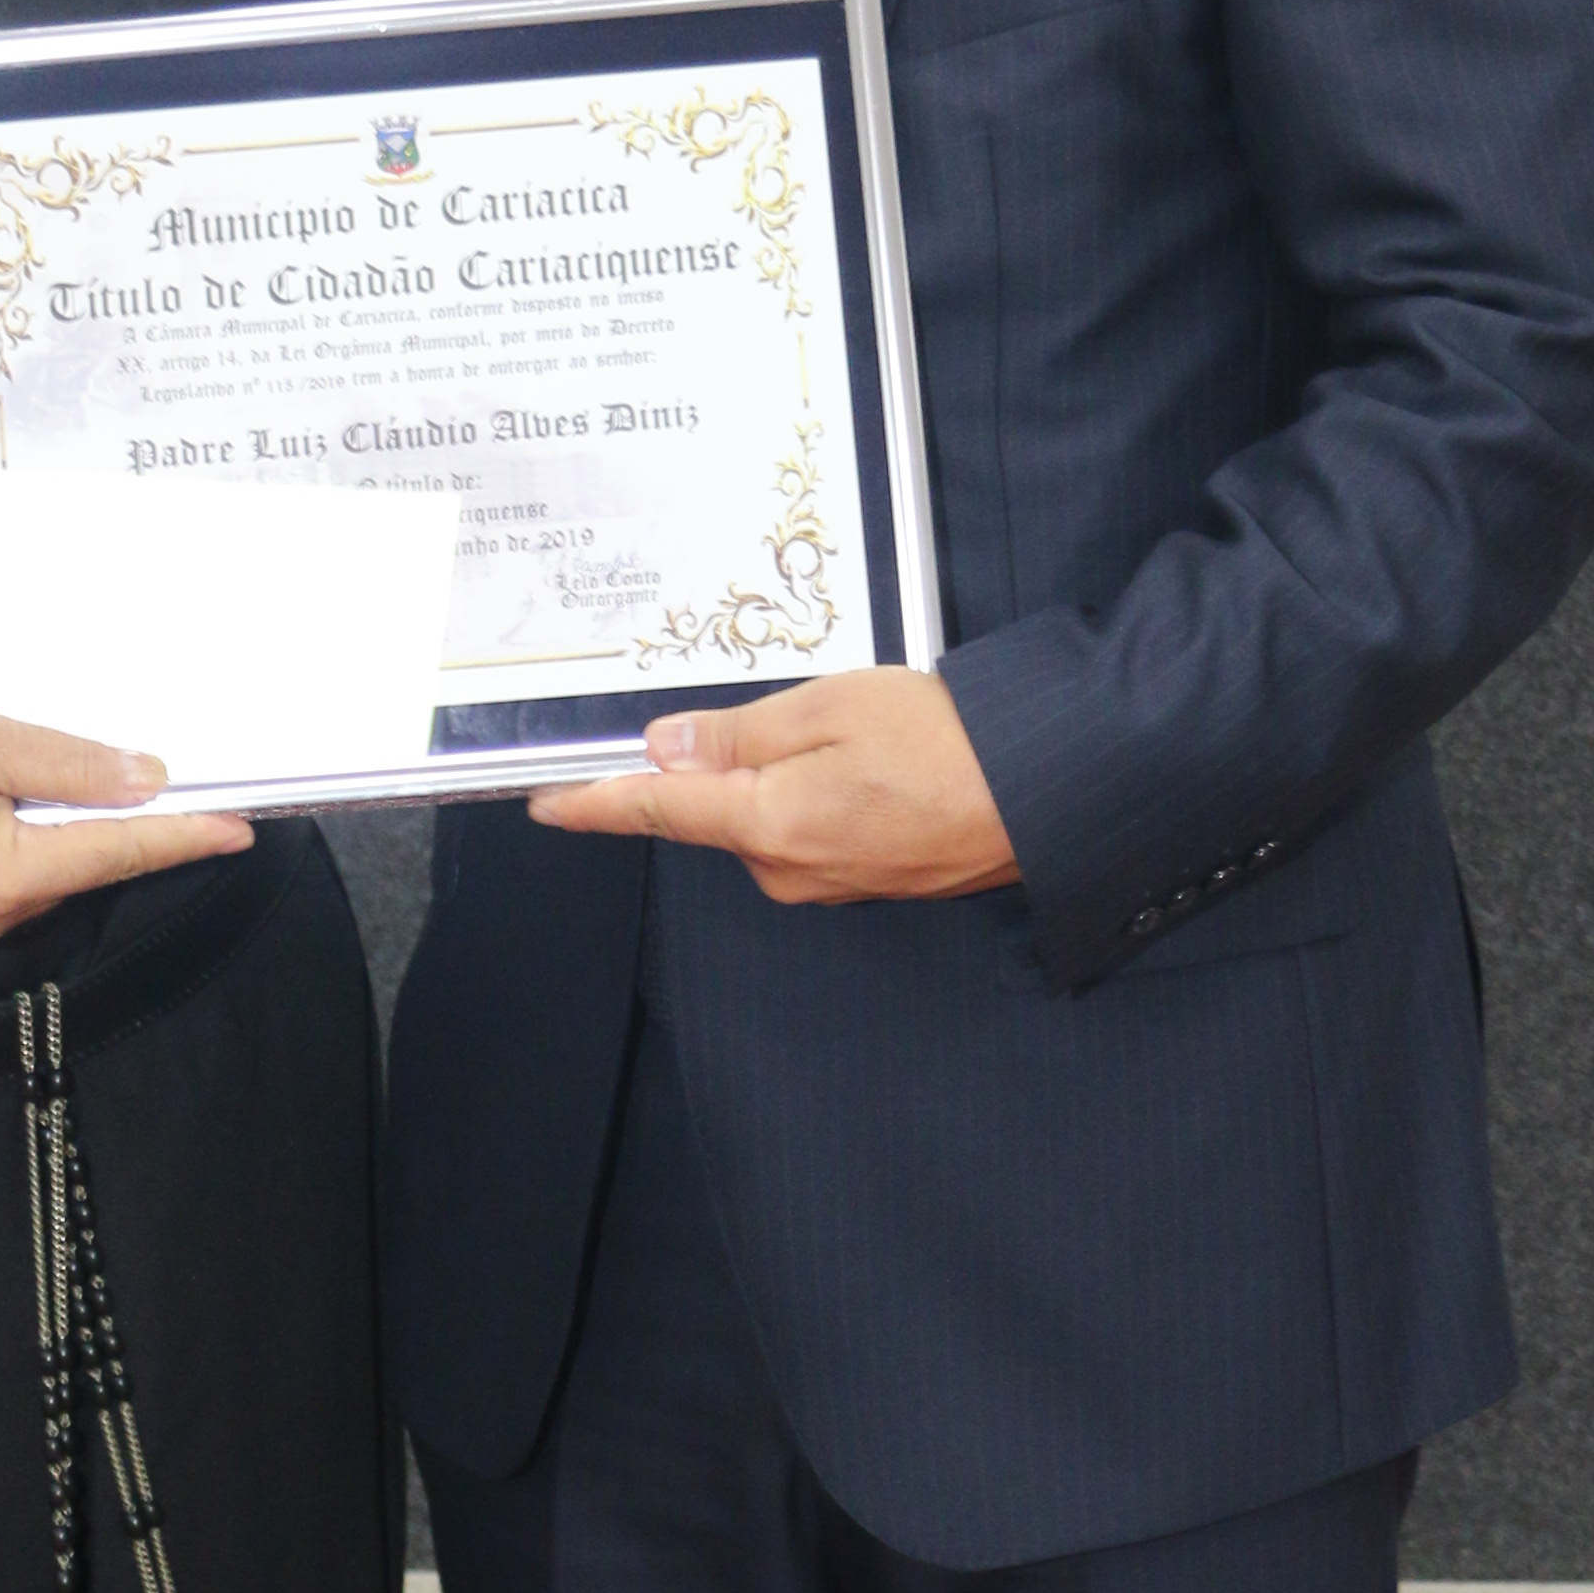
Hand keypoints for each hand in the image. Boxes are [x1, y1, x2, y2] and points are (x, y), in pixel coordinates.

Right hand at [0, 688, 249, 959]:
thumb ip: (65, 763)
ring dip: (42, 834)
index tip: (236, 831)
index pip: (117, 854)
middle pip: (74, 869)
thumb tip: (141, 780)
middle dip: (100, 824)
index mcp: (1, 875)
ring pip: (30, 878)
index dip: (182, 838)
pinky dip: (0, 850)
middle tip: (120, 773)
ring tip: (6, 777)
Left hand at [530, 667, 1018, 906]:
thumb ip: (738, 735)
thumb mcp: (829, 708)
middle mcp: (787, 870)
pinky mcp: (865, 883)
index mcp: (767, 825)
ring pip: (768, 820)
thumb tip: (666, 749)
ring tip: (863, 732)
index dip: (593, 802)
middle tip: (799, 708)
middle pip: (716, 812)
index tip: (544, 799)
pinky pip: (813, 832)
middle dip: (728, 762)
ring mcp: (828, 884)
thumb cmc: (951, 744)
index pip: (654, 812)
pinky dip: (824, 795)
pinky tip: (878, 764)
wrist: (1049, 797)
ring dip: (786, 775)